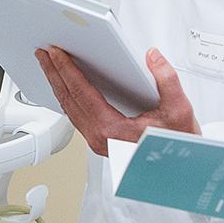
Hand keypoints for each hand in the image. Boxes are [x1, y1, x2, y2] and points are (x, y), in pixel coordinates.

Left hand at [38, 45, 196, 157]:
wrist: (180, 170)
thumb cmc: (176, 145)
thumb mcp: (179, 110)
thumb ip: (166, 79)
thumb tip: (153, 57)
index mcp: (112, 130)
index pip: (81, 93)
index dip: (66, 69)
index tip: (56, 53)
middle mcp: (99, 138)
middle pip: (68, 100)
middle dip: (54, 73)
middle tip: (44, 53)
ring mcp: (97, 141)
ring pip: (69, 109)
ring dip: (57, 85)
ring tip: (49, 66)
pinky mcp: (99, 141)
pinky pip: (76, 116)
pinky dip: (67, 97)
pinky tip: (65, 87)